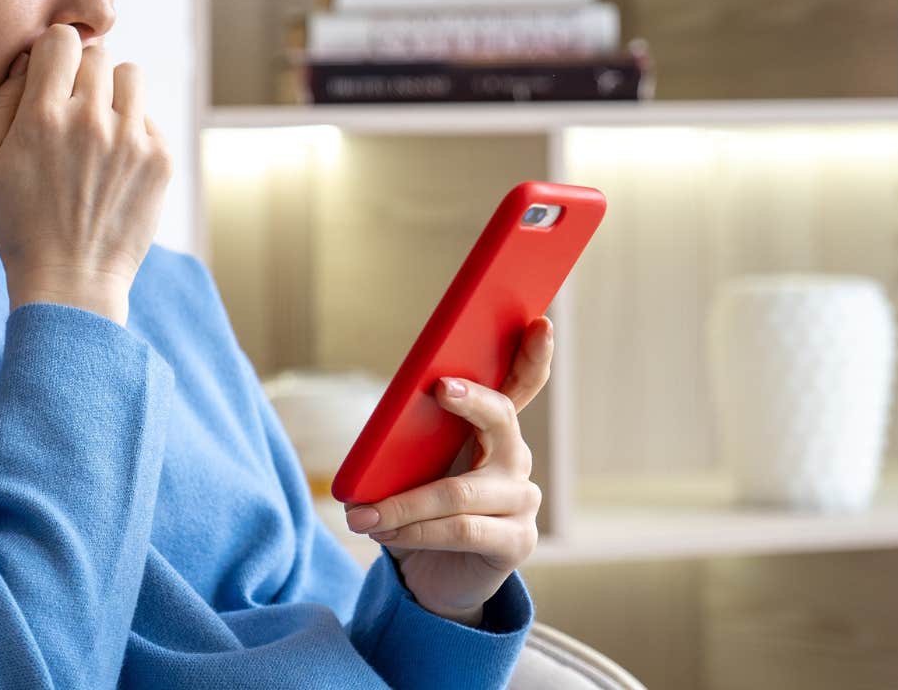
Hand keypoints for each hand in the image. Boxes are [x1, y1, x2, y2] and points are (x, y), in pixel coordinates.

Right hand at [0, 24, 172, 324]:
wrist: (70, 282)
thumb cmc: (19, 225)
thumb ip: (4, 103)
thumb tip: (28, 60)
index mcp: (43, 117)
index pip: (61, 39)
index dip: (54, 51)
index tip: (52, 72)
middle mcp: (91, 120)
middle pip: (98, 54)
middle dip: (83, 73)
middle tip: (72, 108)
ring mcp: (131, 139)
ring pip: (131, 76)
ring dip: (114, 93)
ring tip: (99, 128)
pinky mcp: (160, 159)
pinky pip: (149, 118)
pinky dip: (134, 131)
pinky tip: (114, 165)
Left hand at [342, 316, 554, 625]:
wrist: (430, 575)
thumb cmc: (417, 507)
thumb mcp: (409, 466)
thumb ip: (410, 438)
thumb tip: (385, 426)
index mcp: (491, 430)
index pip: (521, 384)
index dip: (533, 355)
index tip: (537, 323)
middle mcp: (515, 458)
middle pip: (501, 419)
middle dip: (471, 401)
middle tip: (438, 387)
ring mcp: (522, 501)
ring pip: (459, 492)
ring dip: (402, 505)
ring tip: (360, 515)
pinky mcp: (516, 542)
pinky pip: (460, 529)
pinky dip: (414, 531)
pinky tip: (383, 533)